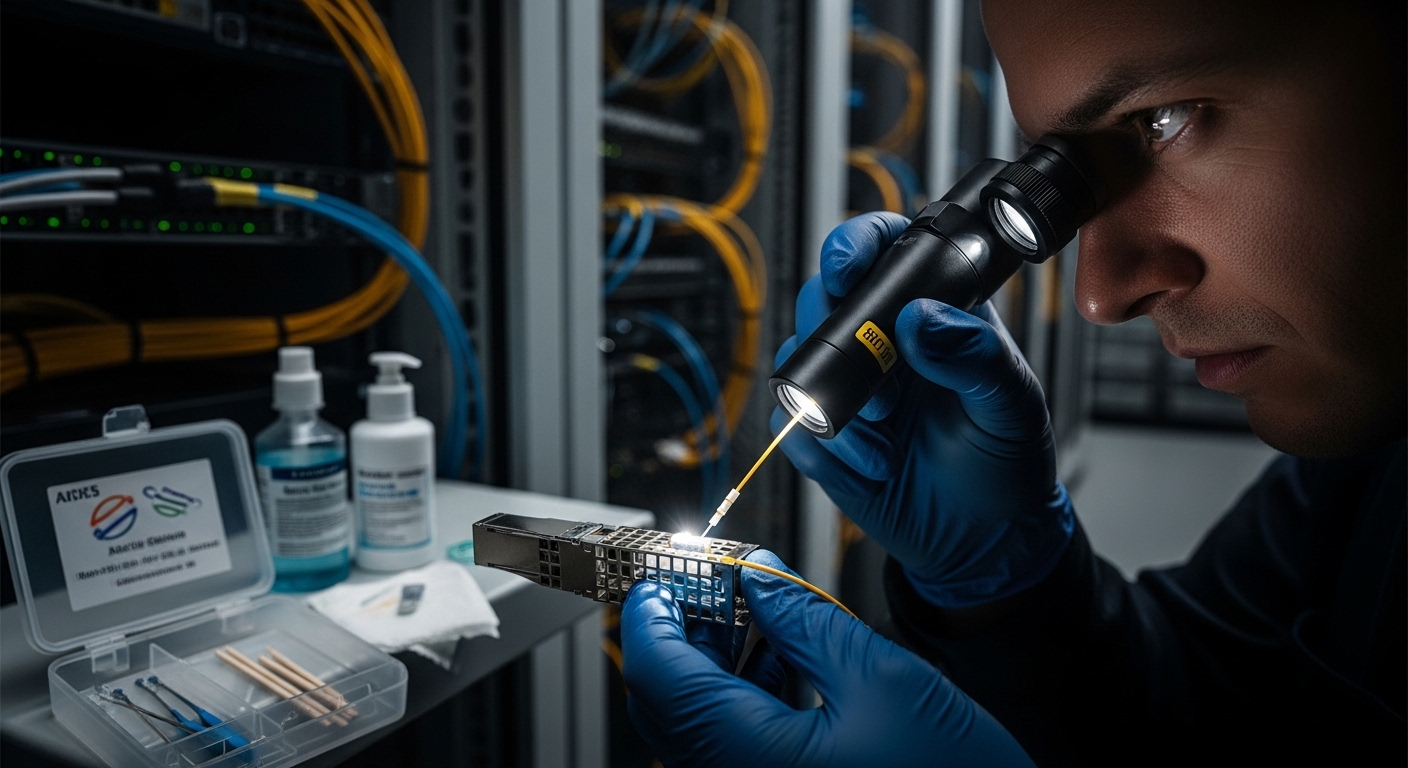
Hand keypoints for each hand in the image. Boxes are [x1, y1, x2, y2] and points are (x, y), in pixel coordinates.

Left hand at [620, 550, 1034, 767]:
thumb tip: (758, 572)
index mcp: (750, 757)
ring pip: (696, 720)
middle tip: (712, 577)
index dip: (651, 611)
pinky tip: (779, 653)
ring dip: (711, 657)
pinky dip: (740, 692)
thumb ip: (807, 620)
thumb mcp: (883, 681)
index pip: (657, 676)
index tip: (666, 568)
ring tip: (752, 605)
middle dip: (680, 628)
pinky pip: (731, 743)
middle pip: (667, 699)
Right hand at [774, 212, 1073, 607]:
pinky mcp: (824, 435)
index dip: (855, 246)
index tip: (848, 269)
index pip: (883, 249)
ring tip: (884, 440)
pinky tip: (873, 465)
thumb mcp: (1012, 403)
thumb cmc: (1006, 460)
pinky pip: (792, 426)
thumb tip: (921, 320)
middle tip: (881, 389)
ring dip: (835, 404)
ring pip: (798, 363)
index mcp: (932, 309)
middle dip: (836, 338)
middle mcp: (880, 340)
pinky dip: (827, 448)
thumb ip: (976, 355)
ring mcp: (848, 386)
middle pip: (822, 300)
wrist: (986, 539)